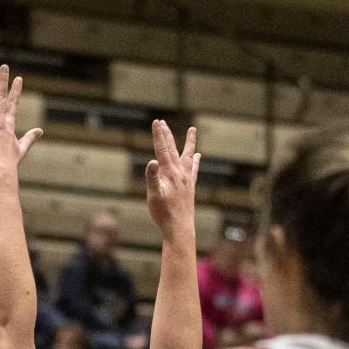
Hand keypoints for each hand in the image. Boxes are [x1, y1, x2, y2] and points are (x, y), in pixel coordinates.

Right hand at [145, 120, 199, 239]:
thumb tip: (151, 161)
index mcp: (169, 173)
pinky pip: (194, 169)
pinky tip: (198, 155)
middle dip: (166, 135)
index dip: (158, 135)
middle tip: (162, 122)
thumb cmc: (163, 212)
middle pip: (172, 149)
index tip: (156, 121)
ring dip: (188, 142)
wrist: (180, 227)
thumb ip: (152, 177)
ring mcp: (187, 179)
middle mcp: (180, 172)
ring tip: (192, 130)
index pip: (162, 149)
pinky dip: (195, 160)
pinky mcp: (190, 186)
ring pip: (187, 155)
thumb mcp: (153, 195)